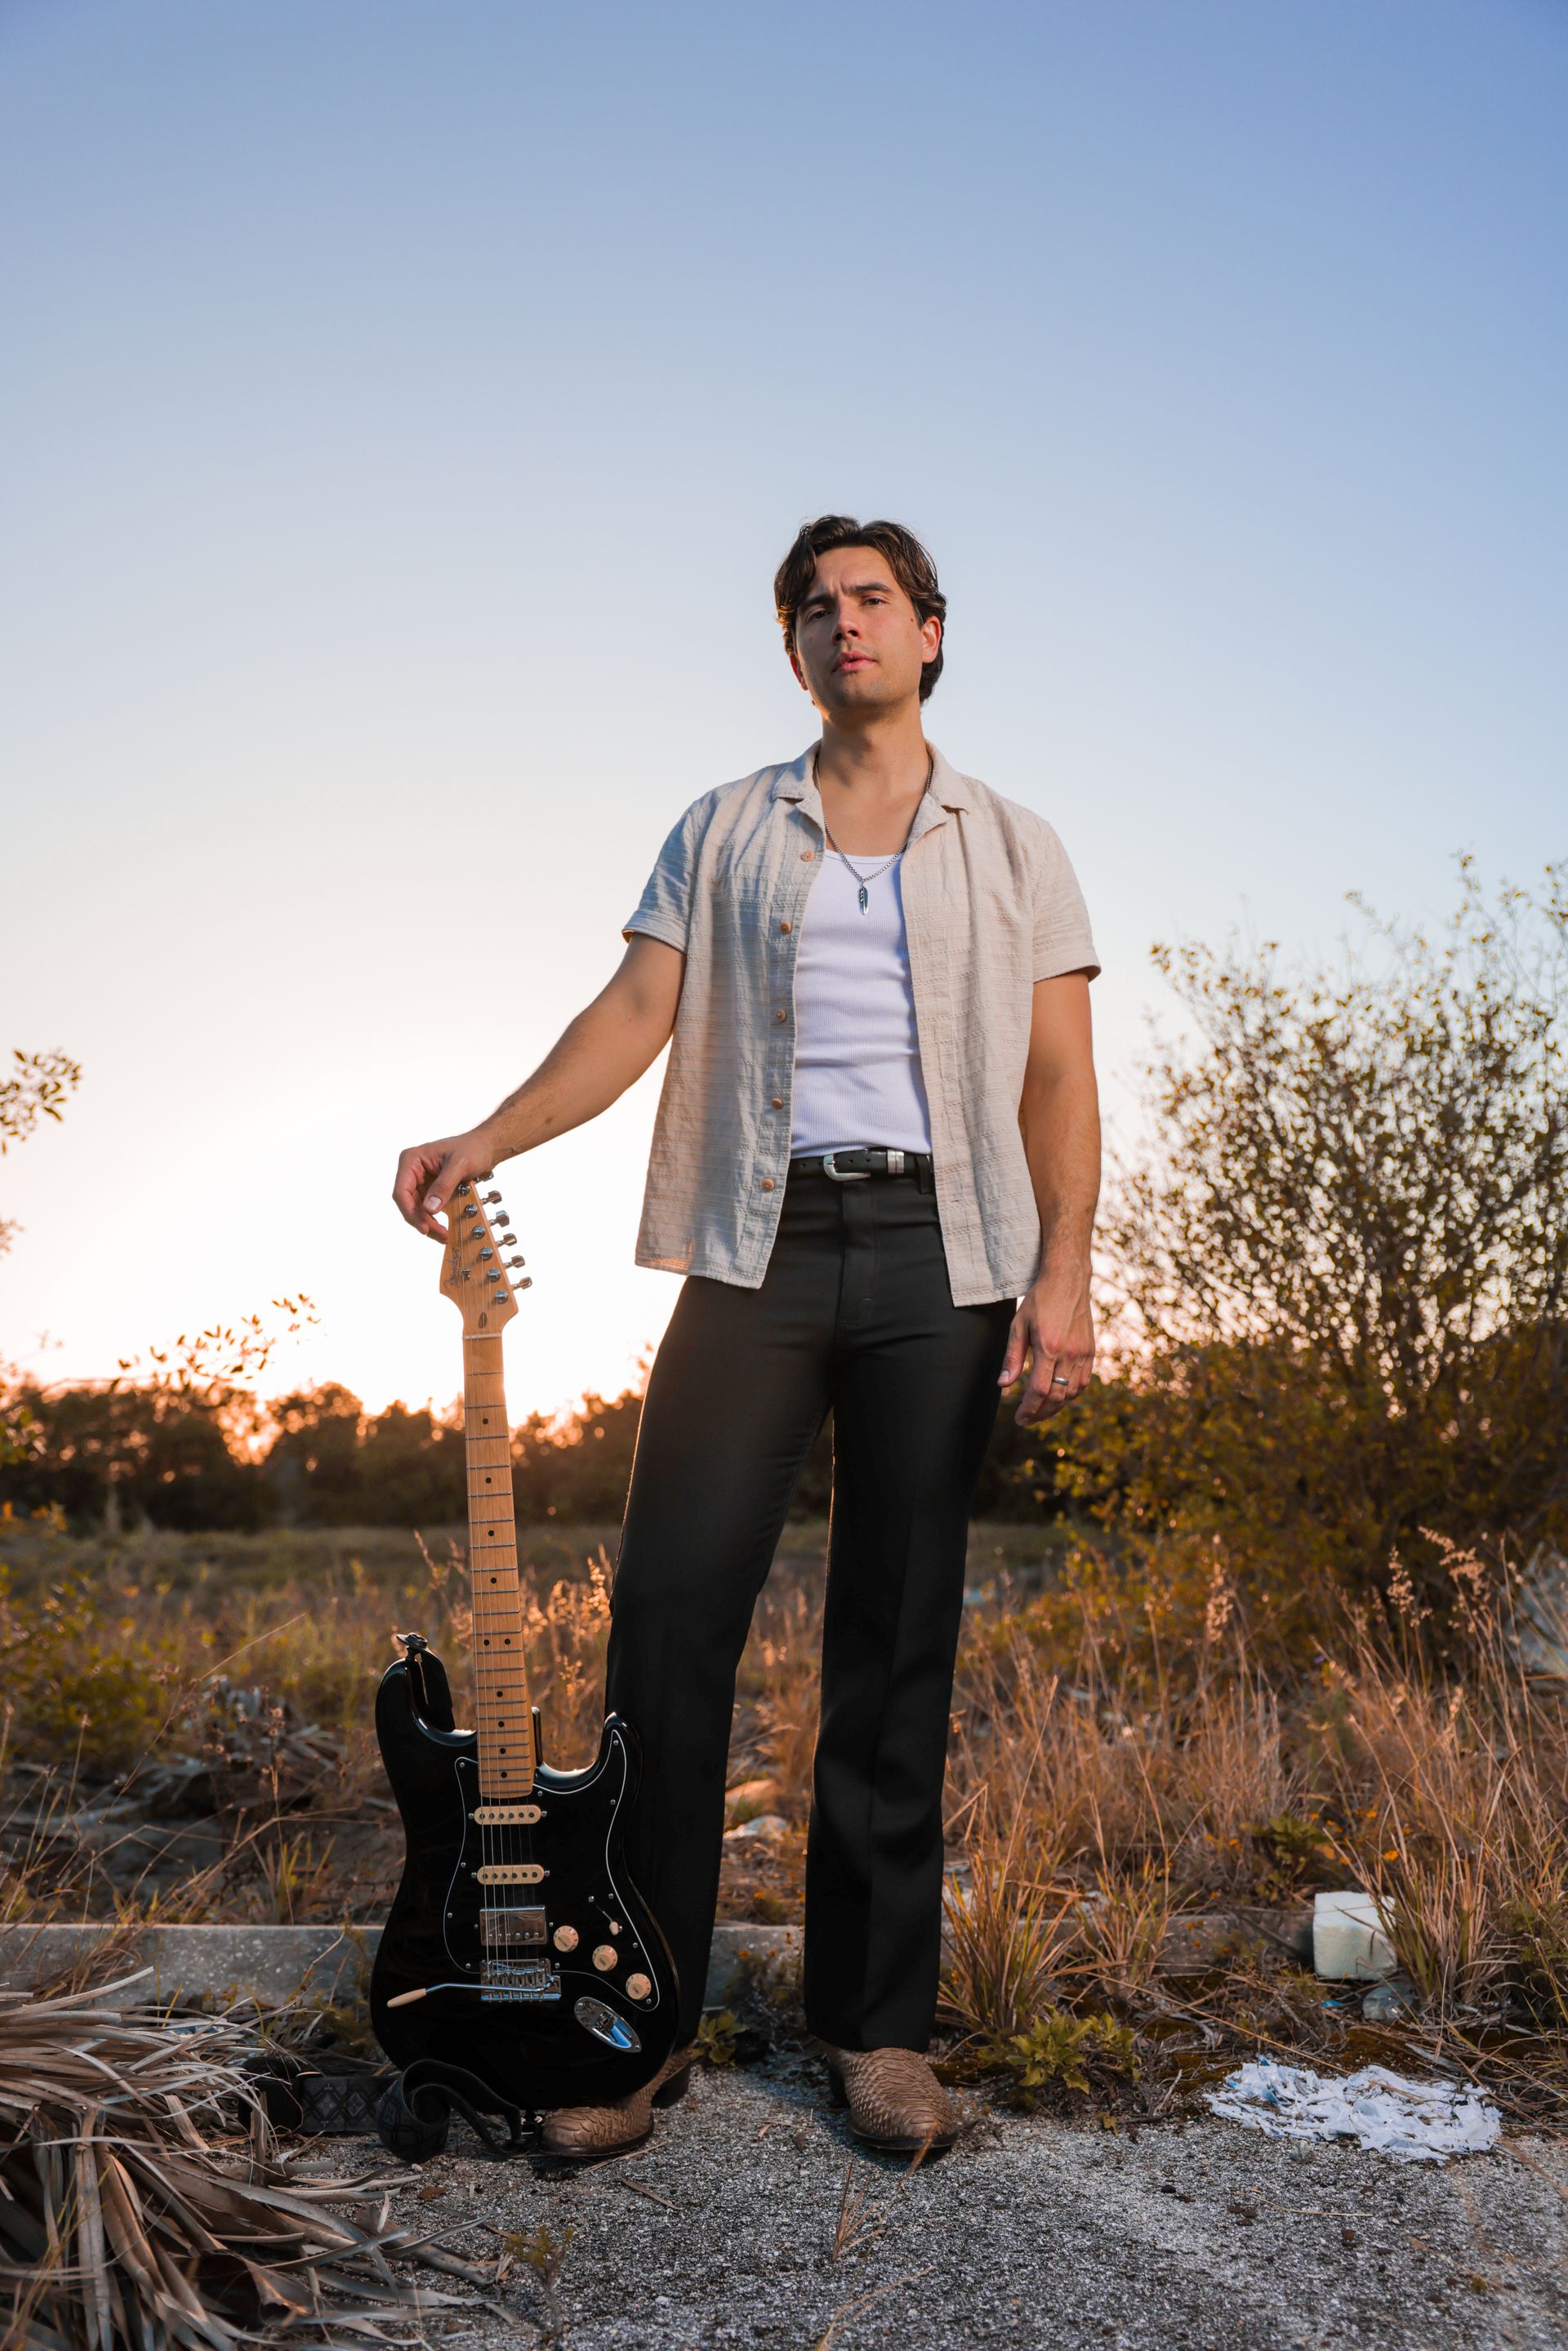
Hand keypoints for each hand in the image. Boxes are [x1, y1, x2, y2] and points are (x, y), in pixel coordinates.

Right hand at [392, 1128, 497, 1239]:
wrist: (484, 1148)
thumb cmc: (472, 1149)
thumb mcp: (459, 1165)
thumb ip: (444, 1185)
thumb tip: (430, 1208)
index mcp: (412, 1160)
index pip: (401, 1191)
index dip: (410, 1211)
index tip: (424, 1226)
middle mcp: (412, 1171)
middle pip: (408, 1203)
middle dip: (422, 1221)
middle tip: (439, 1234)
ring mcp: (419, 1181)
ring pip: (416, 1209)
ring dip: (428, 1223)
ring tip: (443, 1235)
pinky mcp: (429, 1190)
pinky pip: (426, 1209)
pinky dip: (433, 1219)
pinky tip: (443, 1228)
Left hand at [999, 1268, 1094, 1422]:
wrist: (1068, 1281)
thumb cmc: (1039, 1301)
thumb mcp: (1018, 1325)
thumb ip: (1012, 1357)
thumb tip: (1003, 1385)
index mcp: (1048, 1347)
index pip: (1039, 1391)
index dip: (1028, 1410)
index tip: (1019, 1419)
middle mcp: (1069, 1353)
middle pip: (1056, 1397)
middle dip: (1040, 1414)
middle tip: (1027, 1420)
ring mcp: (1083, 1353)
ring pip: (1071, 1394)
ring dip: (1055, 1407)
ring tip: (1040, 1411)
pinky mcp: (1091, 1351)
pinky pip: (1083, 1382)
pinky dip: (1071, 1395)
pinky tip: (1059, 1397)